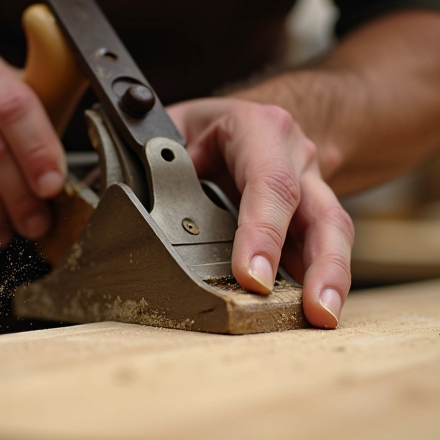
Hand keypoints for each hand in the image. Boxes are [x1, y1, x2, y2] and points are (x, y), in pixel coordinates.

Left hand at [167, 98, 351, 327]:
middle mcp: (296, 157)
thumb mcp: (172, 126)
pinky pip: (324, 252)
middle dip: (320, 265)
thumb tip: (105, 193)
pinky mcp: (312, 220)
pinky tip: (312, 312)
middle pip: (319, 212)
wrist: (245, 122)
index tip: (251, 277)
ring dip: (330, 279)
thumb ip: (146, 158)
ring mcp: (312, 188)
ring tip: (323, 317)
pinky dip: (320, 283)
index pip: (268, 181)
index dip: (262, 231)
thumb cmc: (203, 129)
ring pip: (334, 233)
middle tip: (314, 310)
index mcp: (259, 129)